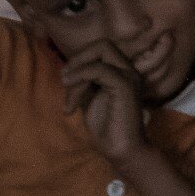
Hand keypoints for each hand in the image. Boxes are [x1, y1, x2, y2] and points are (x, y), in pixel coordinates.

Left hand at [62, 35, 166, 168]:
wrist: (121, 150)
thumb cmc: (106, 127)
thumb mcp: (89, 97)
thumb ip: (84, 81)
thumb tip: (68, 70)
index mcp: (122, 71)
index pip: (100, 49)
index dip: (80, 59)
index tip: (66, 80)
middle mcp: (129, 70)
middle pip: (102, 44)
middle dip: (78, 58)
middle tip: (65, 79)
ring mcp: (129, 76)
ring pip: (101, 53)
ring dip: (77, 73)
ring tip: (69, 99)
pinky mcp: (125, 86)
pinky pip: (99, 70)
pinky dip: (80, 78)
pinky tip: (71, 100)